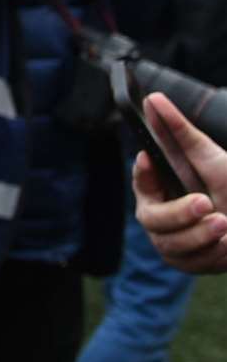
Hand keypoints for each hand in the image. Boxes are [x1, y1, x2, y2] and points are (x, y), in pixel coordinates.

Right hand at [133, 93, 226, 273]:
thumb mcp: (211, 158)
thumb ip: (180, 132)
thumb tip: (153, 98)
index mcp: (160, 187)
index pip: (141, 179)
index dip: (143, 172)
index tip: (149, 159)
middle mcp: (160, 215)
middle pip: (152, 219)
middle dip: (179, 213)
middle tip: (206, 203)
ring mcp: (172, 241)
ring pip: (171, 244)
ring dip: (200, 234)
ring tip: (224, 223)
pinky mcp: (188, 262)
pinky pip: (190, 262)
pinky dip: (212, 252)